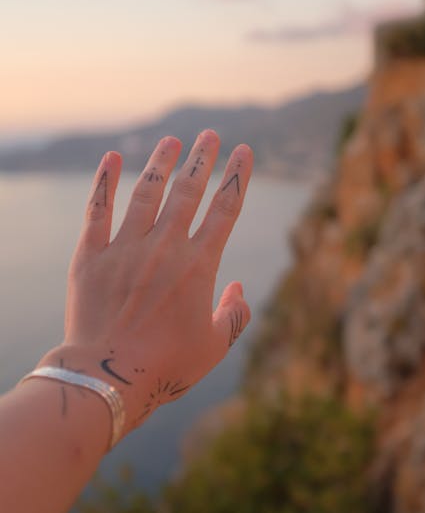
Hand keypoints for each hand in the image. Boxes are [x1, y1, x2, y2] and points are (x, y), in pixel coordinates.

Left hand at [37, 130, 252, 437]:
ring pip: (147, 193)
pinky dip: (104, 182)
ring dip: (162, 164)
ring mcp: (126, 248)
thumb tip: (239, 288)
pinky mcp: (91, 256)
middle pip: (188, 192)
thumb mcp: (214, 347)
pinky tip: (111, 159)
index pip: (225, 210)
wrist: (109, 378)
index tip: (244, 152)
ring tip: (171, 141)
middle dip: (202, 160)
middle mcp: (165, 248)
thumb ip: (234, 315)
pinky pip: (98, 211)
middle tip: (209, 135)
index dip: (237, 178)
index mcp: (198, 267)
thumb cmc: (166, 367)